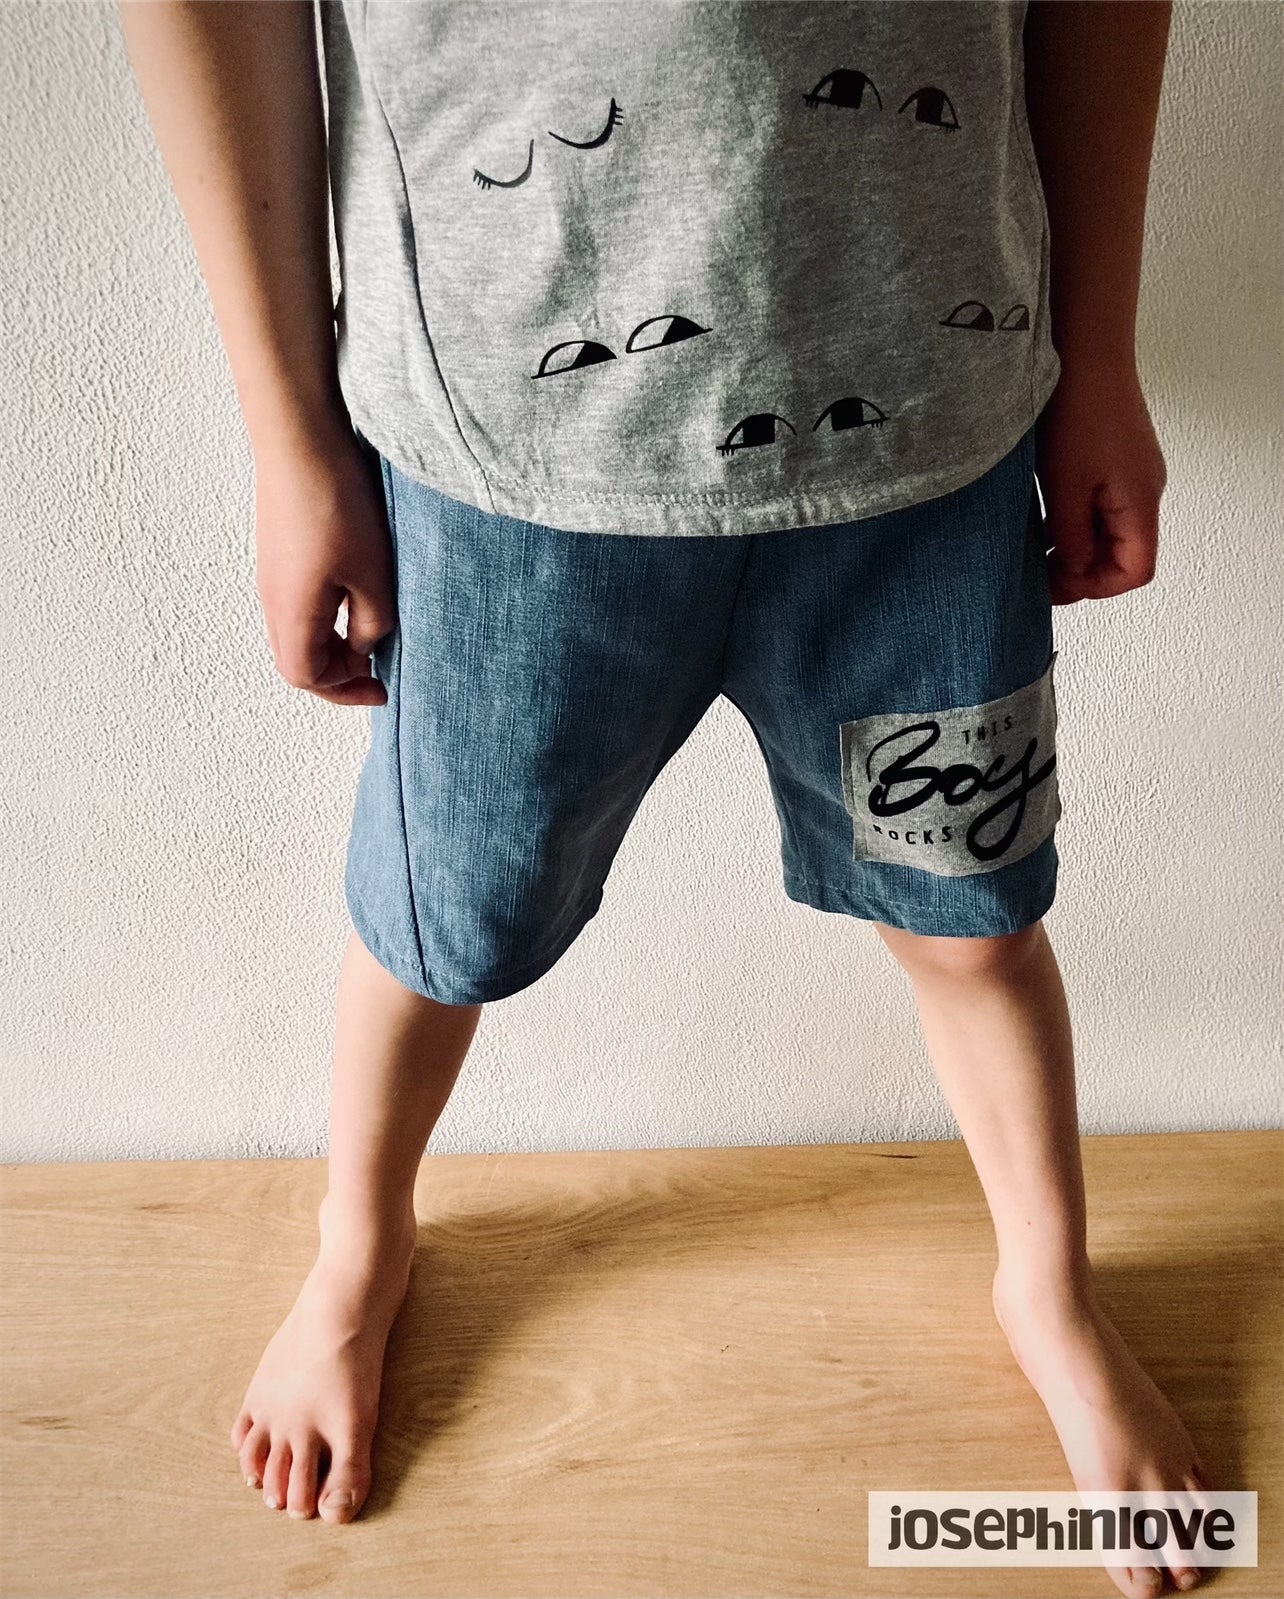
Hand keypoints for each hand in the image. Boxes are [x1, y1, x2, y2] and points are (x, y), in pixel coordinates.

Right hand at [253, 422, 395, 705]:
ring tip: (374, 632)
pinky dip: (328, 617)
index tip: (381, 688)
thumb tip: (366, 647)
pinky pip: (299, 605)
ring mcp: (273, 575)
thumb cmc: (336, 504)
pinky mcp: (280, 554)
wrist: (301, 441)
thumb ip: (373, 623)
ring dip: (335, 642)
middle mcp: (272, 599)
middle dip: (340, 672)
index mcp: (292, 613)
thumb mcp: (373, 574)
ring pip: (300, 632)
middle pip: (299, 659)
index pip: (306, 677)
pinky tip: (357, 597)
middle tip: (380, 667)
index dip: (344, 691)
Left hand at [1033, 361, 1166, 604]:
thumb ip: (1072, 537)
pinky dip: (1074, 517)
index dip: (1095, 586)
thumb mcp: (1065, 488)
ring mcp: (1132, 471)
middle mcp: (1145, 489)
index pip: (1135, 571)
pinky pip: (1101, 502)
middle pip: (1122, 552)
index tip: (1054, 584)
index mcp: (1141, 502)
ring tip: (1034, 541)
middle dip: (1080, 568)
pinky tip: (1042, 511)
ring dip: (1074, 542)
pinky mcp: (1116, 455)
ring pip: (1108, 528)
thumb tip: (1075, 570)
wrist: (1085, 350)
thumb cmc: (1078, 413)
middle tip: (1035, 569)